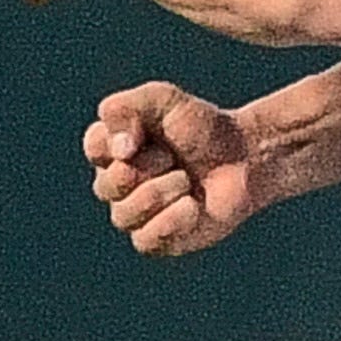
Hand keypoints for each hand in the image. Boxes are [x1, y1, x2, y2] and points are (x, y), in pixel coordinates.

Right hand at [85, 81, 257, 256]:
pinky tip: (192, 206)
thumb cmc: (203, 128)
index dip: (113, 144)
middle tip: (173, 158)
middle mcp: (119, 183)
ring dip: (158, 192)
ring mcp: (137, 214)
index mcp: (115, 148)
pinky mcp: (158, 240)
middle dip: (144, 169)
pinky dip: (169, 221)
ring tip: (187, 180)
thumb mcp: (165, 100)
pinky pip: (144, 240)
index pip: (94, 147)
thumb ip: (129, 106)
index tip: (138, 138)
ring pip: (123, 215)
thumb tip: (116, 147)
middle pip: (107, 185)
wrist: (245, 159)